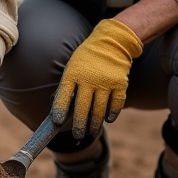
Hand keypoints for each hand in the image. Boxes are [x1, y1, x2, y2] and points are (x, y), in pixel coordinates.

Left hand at [52, 18, 142, 139]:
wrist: (112, 41)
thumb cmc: (88, 58)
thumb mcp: (73, 66)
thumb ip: (69, 86)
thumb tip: (61, 110)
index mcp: (73, 73)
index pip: (64, 95)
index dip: (60, 110)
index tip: (58, 122)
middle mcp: (89, 79)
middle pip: (82, 108)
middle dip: (79, 125)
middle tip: (77, 135)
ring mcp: (105, 82)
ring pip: (99, 110)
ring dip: (94, 124)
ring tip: (91, 132)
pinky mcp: (120, 84)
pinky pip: (116, 104)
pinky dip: (112, 114)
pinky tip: (108, 119)